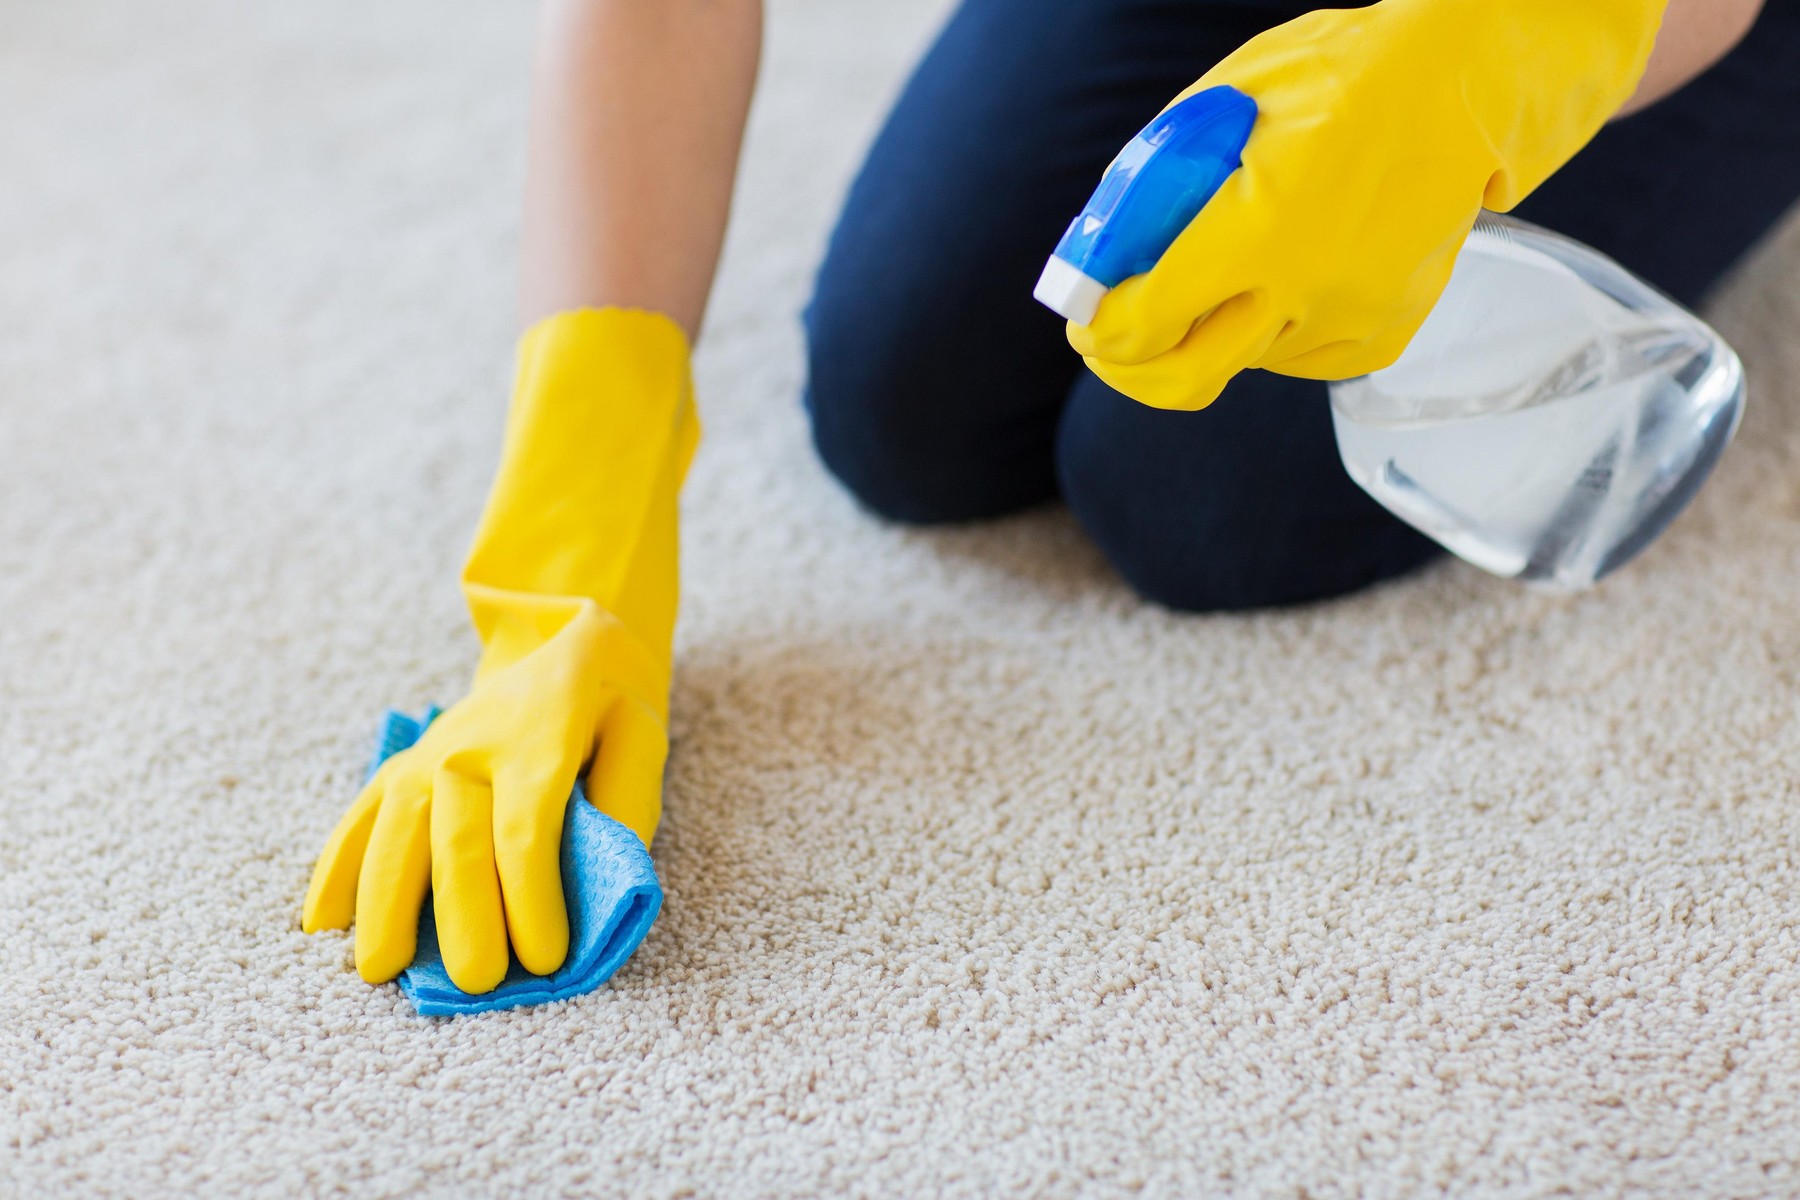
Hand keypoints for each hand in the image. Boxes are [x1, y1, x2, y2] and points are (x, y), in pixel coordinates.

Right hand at [302, 599, 668, 990]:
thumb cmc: (609, 708)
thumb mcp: (642, 735)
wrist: (560, 645)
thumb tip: (610, 872)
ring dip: (384, 904)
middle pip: (457, 841)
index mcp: (539, 741)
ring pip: (395, 834)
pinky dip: (336, 871)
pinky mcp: (399, 768)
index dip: (531, 898)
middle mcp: (471, 749)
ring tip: (380, 970)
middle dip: (464, 917)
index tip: (545, 958)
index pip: (525, 830)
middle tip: (475, 982)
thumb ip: (629, 799)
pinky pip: (359, 820)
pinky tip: (322, 924)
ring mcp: (425, 756)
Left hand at [1069, 0, 1667, 410]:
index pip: (1145, 320)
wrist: (1461, 87)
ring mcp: (1349, 319)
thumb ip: (1151, 189)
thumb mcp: (1219, 109)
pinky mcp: (1380, 337)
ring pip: (1237, 364)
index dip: (1099, 328)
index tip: (1085, 318)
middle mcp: (1305, 287)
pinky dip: (1268, 330)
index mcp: (1257, 226)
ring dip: (1209, 331)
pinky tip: (1284, 275)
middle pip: (1182, 378)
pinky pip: (1294, 360)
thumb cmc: (1332, 79)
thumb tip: (1097, 257)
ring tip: (1227, 266)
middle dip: (1130, 366)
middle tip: (1112, 342)